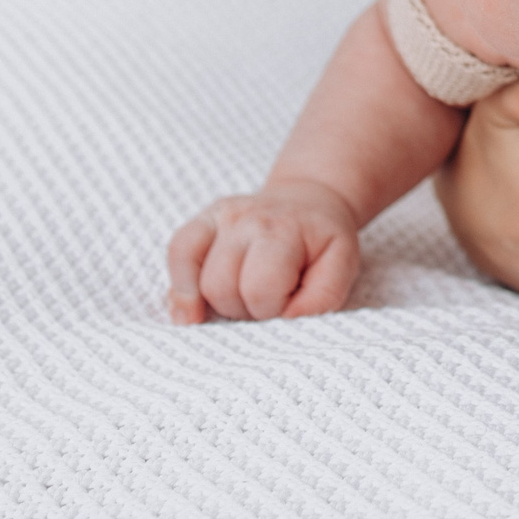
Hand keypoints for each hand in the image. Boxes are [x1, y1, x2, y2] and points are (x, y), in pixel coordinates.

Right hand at [167, 178, 365, 322]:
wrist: (308, 199)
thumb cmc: (322, 241)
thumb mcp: (342, 265)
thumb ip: (322, 297)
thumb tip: (286, 319)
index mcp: (282, 230)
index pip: (259, 289)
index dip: (273, 309)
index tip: (288, 304)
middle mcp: (245, 219)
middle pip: (221, 288)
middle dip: (244, 310)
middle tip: (266, 303)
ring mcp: (219, 217)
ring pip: (197, 281)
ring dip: (217, 303)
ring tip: (243, 298)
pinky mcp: (201, 221)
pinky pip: (176, 253)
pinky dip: (180, 287)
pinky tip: (193, 309)